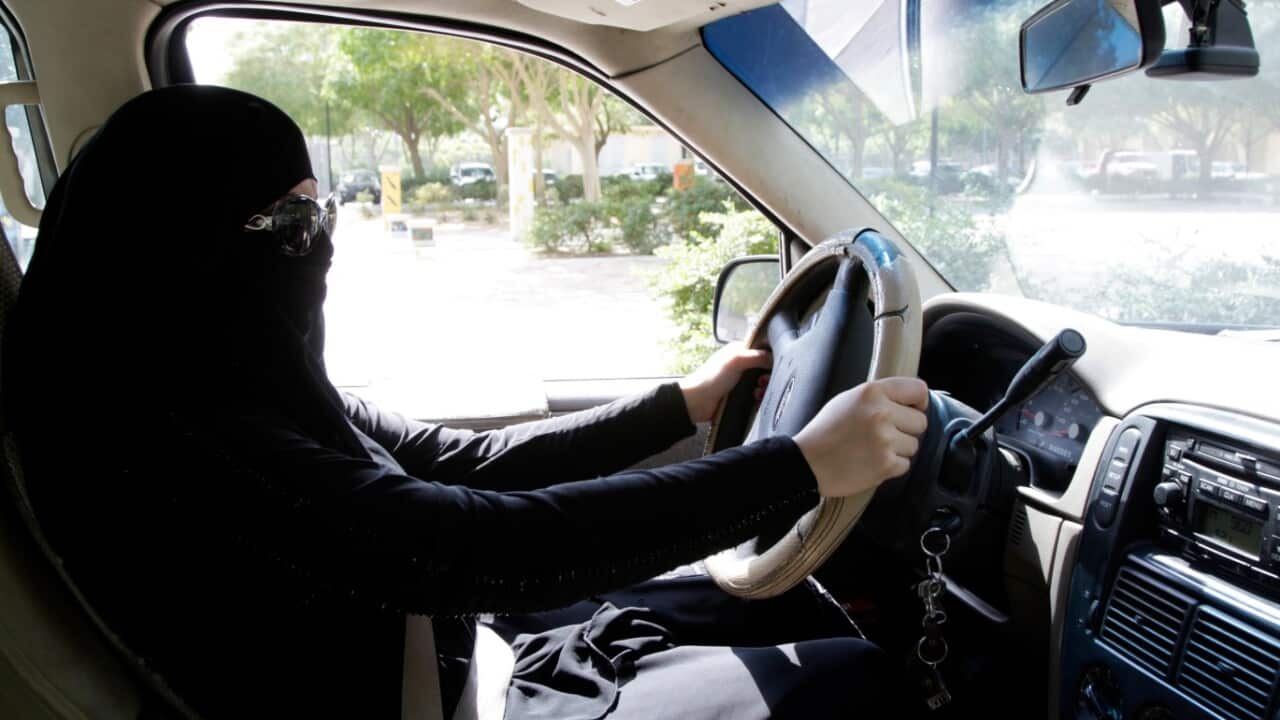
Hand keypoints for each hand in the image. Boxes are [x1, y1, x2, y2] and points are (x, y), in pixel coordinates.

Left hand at [678, 343, 771, 423]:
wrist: (697, 402)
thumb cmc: (712, 377)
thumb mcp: (736, 360)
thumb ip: (757, 356)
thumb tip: (774, 358)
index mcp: (740, 351)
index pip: (762, 349)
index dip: (771, 357)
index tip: (773, 365)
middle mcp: (741, 364)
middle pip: (764, 368)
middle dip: (768, 375)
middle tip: (763, 381)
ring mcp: (741, 380)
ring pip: (762, 383)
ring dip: (764, 388)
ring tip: (758, 392)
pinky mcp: (740, 395)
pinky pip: (757, 395)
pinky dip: (759, 398)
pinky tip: (756, 399)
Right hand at [793, 377, 928, 497]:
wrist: (806, 463)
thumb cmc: (824, 432)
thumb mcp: (847, 400)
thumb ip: (878, 397)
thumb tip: (908, 401)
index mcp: (872, 392)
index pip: (918, 389)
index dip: (919, 402)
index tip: (912, 409)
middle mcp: (881, 413)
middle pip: (920, 422)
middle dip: (906, 430)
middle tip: (883, 435)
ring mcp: (885, 440)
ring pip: (914, 445)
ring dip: (898, 450)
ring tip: (872, 449)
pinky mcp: (885, 464)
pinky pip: (905, 464)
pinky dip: (891, 466)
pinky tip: (871, 462)